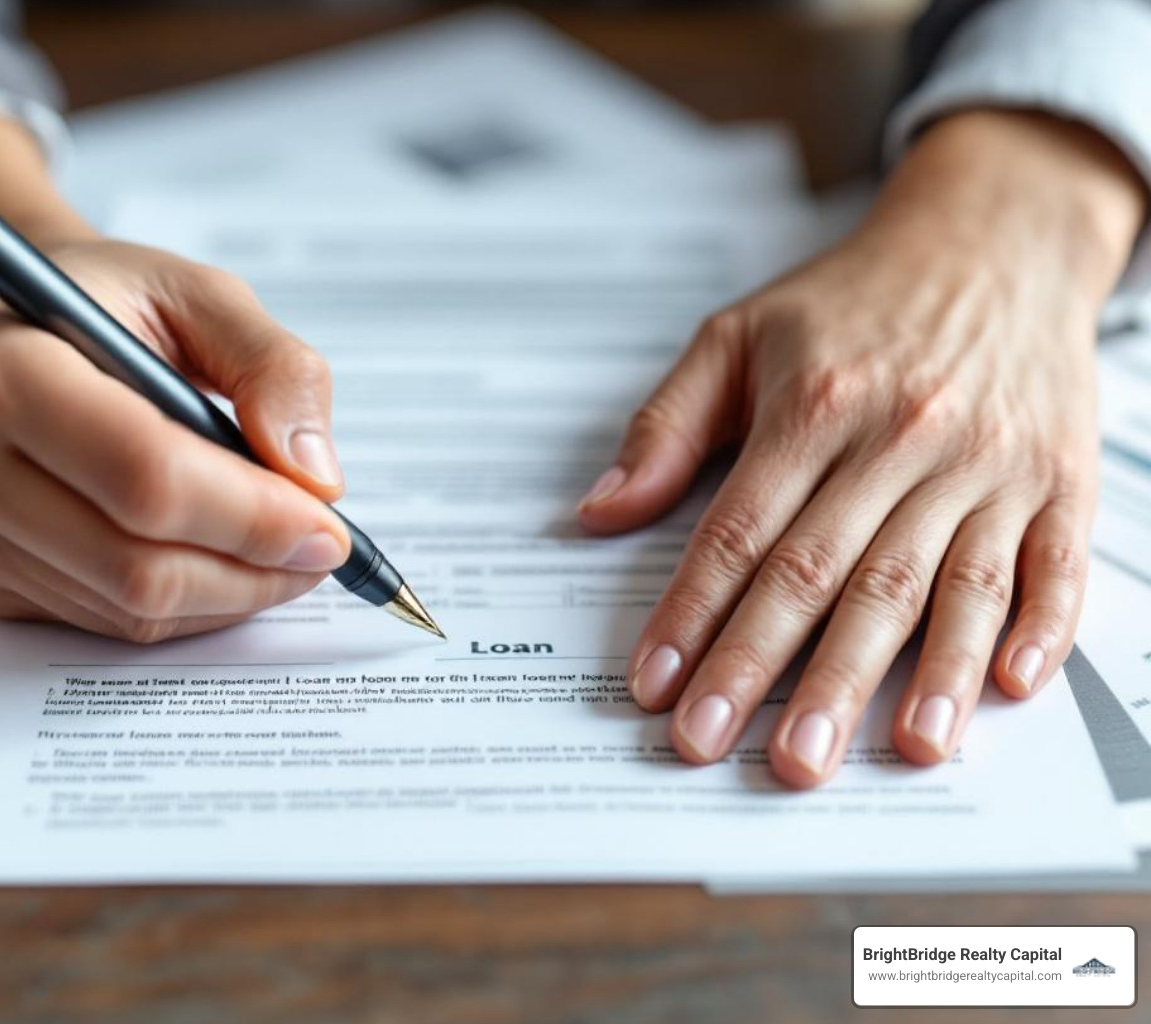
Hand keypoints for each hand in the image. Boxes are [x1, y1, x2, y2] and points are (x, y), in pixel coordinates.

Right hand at [0, 117, 349, 641]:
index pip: (145, 474)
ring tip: (283, 551)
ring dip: (231, 595)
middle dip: (253, 568)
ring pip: (130, 609)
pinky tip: (219, 559)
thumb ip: (272, 367)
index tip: (327, 522)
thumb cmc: (103, 304)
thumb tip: (315, 476)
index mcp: (6, 372)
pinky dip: (188, 605)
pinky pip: (109, 622)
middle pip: (138, 563)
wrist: (3, 330)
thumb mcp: (197, 293)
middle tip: (322, 548)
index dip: (250, 514)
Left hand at [578, 111, 1145, 786]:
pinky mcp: (1059, 481)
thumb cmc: (856, 299)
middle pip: (830, 574)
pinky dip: (1037, 628)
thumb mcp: (737, 336)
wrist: (994, 239)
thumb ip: (666, 427)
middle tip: (730, 746)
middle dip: (774, 670)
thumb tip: (600, 513)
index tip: (657, 686)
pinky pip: (1054, 566)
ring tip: (875, 753)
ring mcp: (989, 466)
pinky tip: (1004, 690)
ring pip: (943, 584)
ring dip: (910, 676)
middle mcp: (904, 440)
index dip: (693, 615)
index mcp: (818, 405)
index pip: (742, 533)